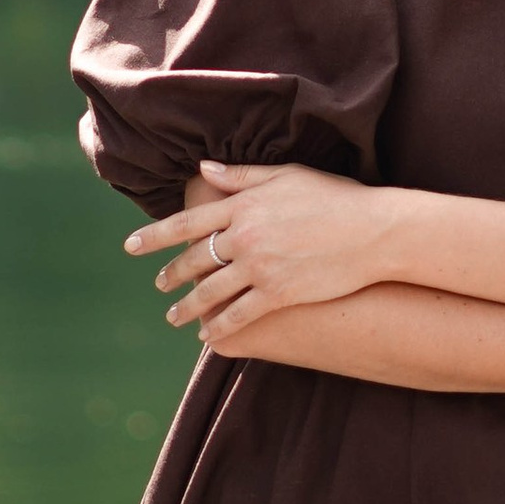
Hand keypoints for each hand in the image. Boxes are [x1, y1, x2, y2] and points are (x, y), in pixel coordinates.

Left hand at [124, 161, 399, 340]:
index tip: (131, 245)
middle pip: (195, 259)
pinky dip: (219, 327)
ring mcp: (260, 267)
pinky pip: (238, 315)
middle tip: (158, 285)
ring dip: (188, 306)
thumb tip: (204, 168)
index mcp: (243, 204)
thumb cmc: (333, 197)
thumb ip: (242, 175)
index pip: (187, 221)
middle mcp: (245, 236)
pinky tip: (207, 336)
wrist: (373, 231)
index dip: (155, 236)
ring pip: (211, 291)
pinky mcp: (278, 294)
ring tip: (174, 316)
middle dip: (171, 274)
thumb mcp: (287, 175)